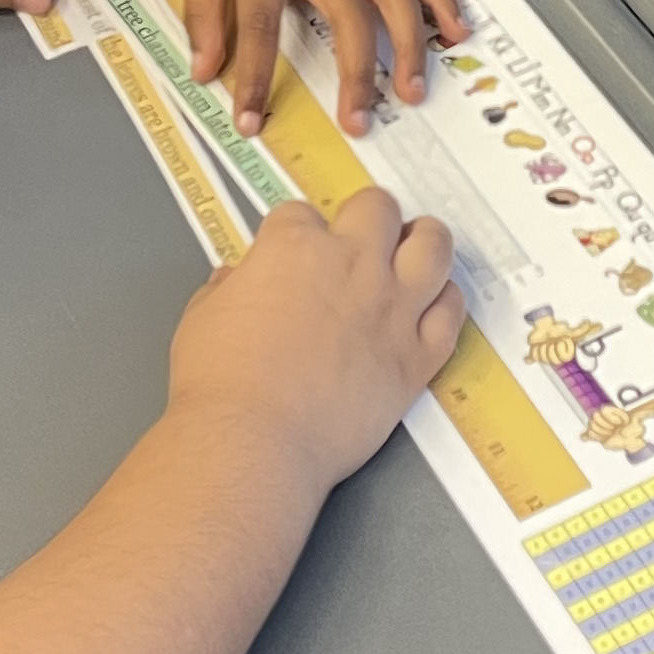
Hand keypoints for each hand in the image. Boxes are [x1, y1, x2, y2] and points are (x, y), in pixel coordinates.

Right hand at [169, 185, 464, 489]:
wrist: (255, 444)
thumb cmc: (220, 386)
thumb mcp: (201, 319)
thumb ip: (225, 291)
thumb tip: (232, 282)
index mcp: (294, 249)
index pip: (301, 214)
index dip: (297, 230)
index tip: (295, 248)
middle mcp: (351, 266)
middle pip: (377, 209)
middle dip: (367, 216)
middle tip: (364, 234)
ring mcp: (391, 309)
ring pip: (432, 246)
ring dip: (424, 240)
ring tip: (417, 246)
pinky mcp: (416, 356)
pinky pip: (451, 313)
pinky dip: (446, 303)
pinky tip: (435, 303)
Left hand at [177, 0, 463, 133]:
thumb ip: (205, 14)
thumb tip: (206, 72)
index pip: (262, 27)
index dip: (255, 79)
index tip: (250, 122)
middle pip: (350, 16)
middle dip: (357, 74)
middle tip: (358, 121)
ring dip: (410, 44)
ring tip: (413, 90)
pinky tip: (455, 29)